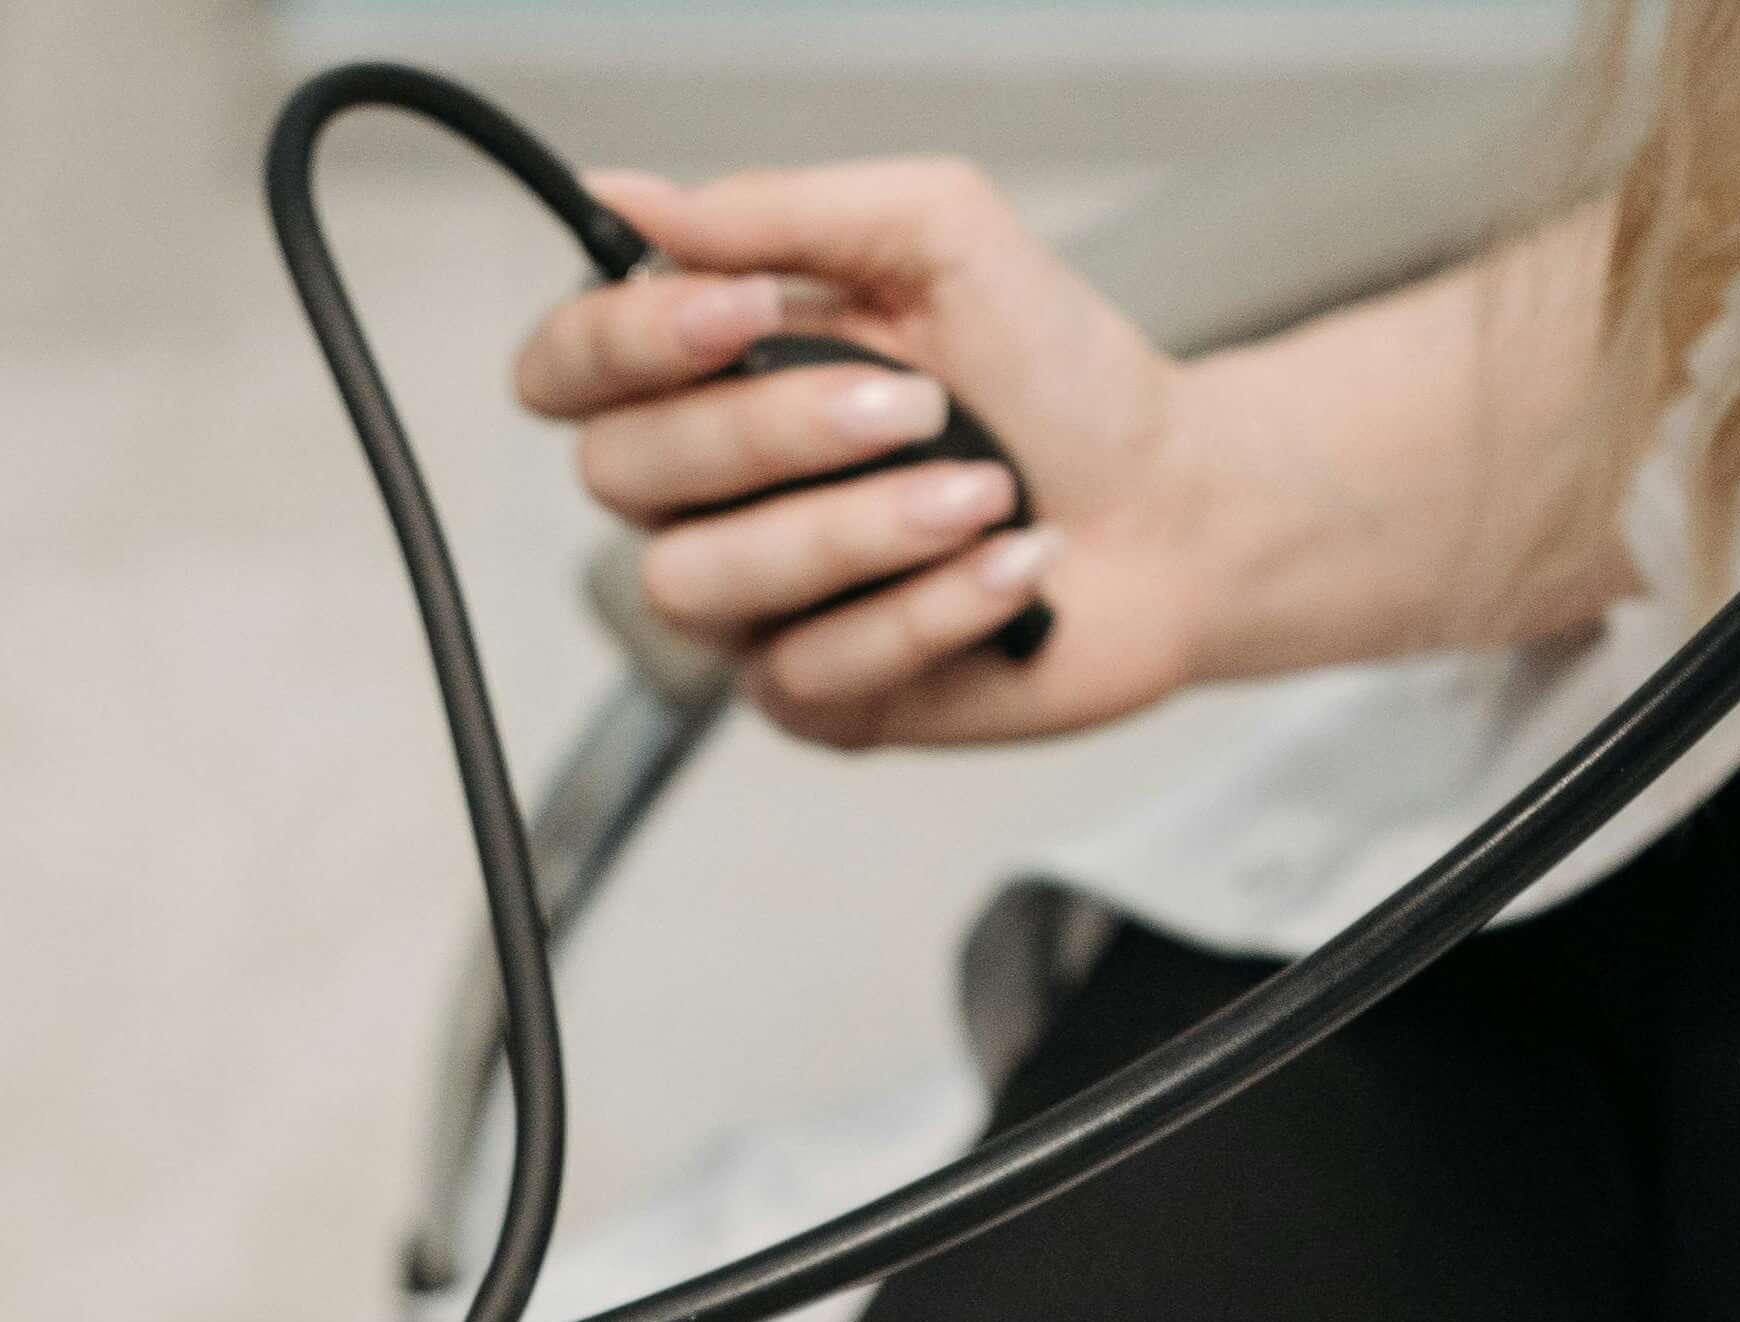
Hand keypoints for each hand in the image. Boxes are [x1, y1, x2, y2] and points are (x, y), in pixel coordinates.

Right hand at [512, 162, 1208, 744]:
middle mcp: (701, 502)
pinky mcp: (811, 705)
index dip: (619, 346)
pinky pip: (816, 667)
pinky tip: (1014, 565)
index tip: (738, 312)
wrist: (1173, 508)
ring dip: (863, 529)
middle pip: (621, 477)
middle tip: (917, 402)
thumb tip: (631, 198)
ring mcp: (747, 613)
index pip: (565, 370)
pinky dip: (937, 606)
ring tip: (983, 493)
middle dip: (773, 432)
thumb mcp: (937, 238)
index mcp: (706, 379)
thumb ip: (785, 216)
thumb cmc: (1055, 377)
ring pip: (704, 584)